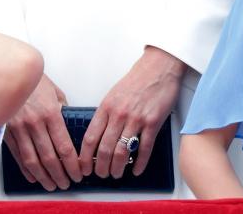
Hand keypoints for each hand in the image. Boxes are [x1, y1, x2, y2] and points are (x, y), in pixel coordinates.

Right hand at [3, 74, 82, 189]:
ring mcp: (19, 128)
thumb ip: (62, 109)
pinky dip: (26, 168)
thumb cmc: (33, 79)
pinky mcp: (7, 131)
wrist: (9, 70)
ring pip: (33, 160)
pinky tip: (33, 176)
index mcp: (51, 113)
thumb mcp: (55, 91)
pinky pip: (17, 155)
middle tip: (67, 183)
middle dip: (60, 174)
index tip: (79, 173)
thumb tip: (67, 121)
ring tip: (51, 184)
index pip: (65, 147)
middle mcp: (36, 123)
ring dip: (44, 176)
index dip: (73, 164)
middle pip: (50, 158)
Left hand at [78, 46, 185, 178]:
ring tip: (116, 173)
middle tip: (101, 174)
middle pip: (104, 149)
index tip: (83, 167)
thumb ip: (106, 114)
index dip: (84, 157)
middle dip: (100, 167)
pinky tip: (136, 169)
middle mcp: (119, 114)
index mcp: (106, 107)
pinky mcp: (153, 122)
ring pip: (122, 151)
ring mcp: (136, 119)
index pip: (90, 138)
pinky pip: (144, 148)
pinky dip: (140, 163)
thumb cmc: (137, 80)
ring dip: (117, 167)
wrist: (158, 67)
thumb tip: (98, 135)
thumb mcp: (113, 94)